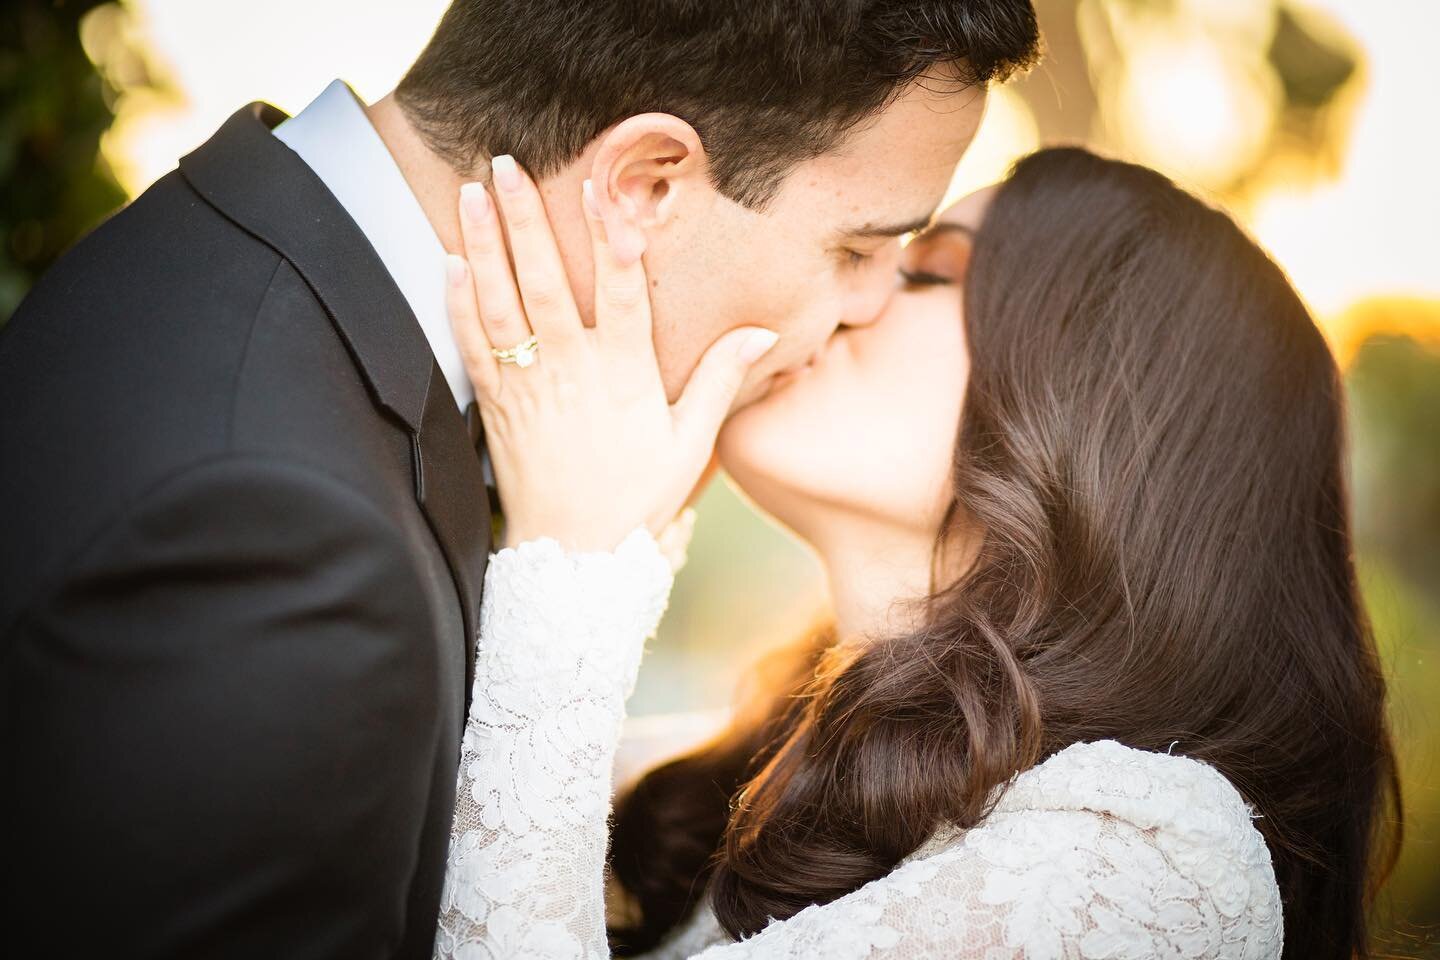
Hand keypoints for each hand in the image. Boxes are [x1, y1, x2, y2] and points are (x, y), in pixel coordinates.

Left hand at [446, 157, 778, 552]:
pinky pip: (472, 344)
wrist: (574, 555)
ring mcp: (528, 384)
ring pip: (501, 303)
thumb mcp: (690, 443)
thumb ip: (722, 381)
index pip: (622, 292)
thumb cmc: (637, 498)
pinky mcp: (497, 404)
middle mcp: (571, 369)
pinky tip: (449, 262)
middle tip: (507, 166)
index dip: (612, 237)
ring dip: (483, 245)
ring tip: (471, 193)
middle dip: (525, 220)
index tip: (602, 189)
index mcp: (624, 374)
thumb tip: (762, 333)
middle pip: (546, 281)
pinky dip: (458, 303)